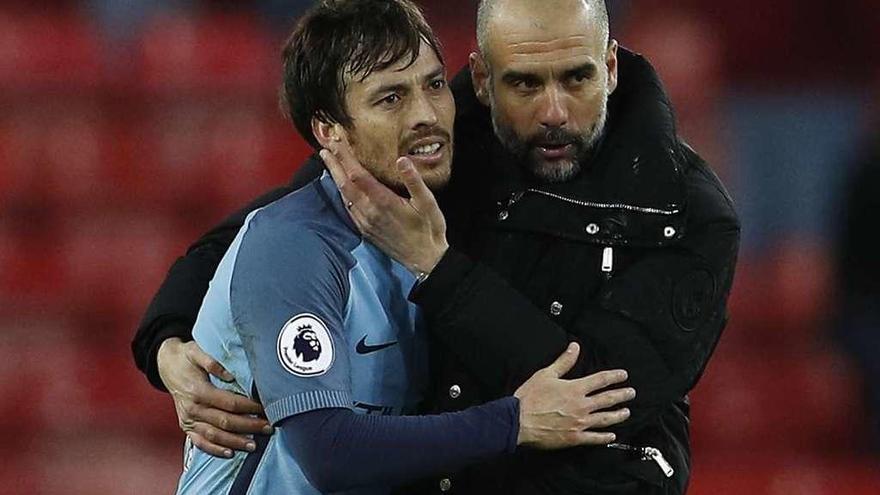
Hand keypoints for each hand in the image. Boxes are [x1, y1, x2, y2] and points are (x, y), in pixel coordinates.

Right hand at [157, 338, 272, 457]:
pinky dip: (215, 450)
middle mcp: (193, 409)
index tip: (265, 408)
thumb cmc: (186, 357)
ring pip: (214, 436)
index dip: (248, 407)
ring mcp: (188, 420)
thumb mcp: (196, 351)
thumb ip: (212, 361)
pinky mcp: (186, 426)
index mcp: (198, 391)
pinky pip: (200, 442)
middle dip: (249, 426)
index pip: (229, 403)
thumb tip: (230, 375)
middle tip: (268, 428)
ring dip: (235, 442)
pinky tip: (230, 453)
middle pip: (225, 422)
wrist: (166, 364)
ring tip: (254, 445)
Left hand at [319, 135, 447, 275]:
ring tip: (330, 162)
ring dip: (336, 178)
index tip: (337, 142)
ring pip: (344, 196)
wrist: (425, 260)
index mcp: (383, 202)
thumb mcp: (428, 203)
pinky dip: (342, 193)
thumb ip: (413, 181)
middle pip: (345, 184)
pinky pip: (348, 208)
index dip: (345, 157)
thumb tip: (401, 160)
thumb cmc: (429, 230)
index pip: (358, 175)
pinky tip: (342, 187)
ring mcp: (365, 222)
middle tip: (325, 148)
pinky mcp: (366, 230)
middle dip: (334, 164)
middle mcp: (369, 212)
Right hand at [514, 343, 634, 449]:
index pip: (600, 380)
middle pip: (607, 399)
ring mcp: (579, 423)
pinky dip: (605, 437)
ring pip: (605, 419)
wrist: (518, 421)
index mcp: (575, 389)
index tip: (624, 375)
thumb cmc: (529, 397)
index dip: (614, 377)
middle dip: (622, 395)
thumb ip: (563, 362)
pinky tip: (612, 436)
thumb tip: (575, 347)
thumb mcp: (546, 374)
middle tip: (632, 393)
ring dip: (618, 415)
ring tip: (627, 412)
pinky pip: (594, 438)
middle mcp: (581, 406)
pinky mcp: (574, 438)